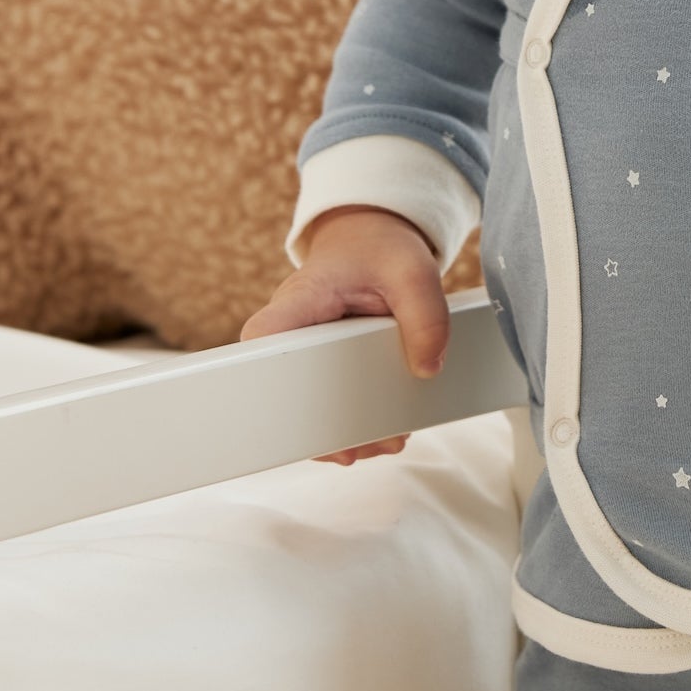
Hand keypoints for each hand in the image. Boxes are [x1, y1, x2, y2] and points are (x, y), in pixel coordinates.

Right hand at [240, 206, 450, 463]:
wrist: (371, 242)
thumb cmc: (381, 250)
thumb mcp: (412, 271)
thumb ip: (426, 315)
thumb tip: (427, 370)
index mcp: (298, 302)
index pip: (263, 341)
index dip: (272, 380)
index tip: (302, 414)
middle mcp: (289, 333)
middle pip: (283, 393)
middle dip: (322, 427)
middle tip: (359, 448)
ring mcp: (301, 354)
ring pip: (303, 409)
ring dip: (341, 433)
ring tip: (384, 442)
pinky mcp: (318, 368)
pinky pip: (324, 404)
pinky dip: (350, 422)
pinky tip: (379, 435)